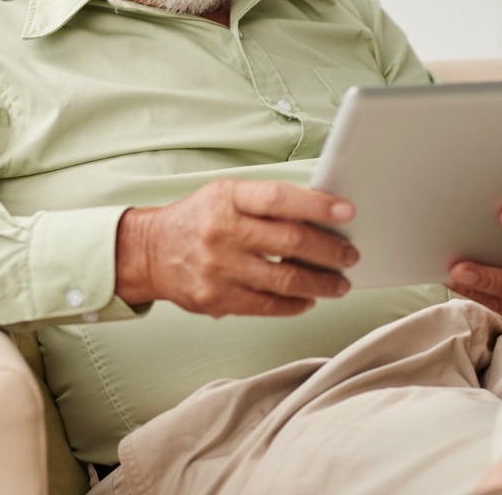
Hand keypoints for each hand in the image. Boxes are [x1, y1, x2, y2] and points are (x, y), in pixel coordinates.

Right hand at [114, 179, 358, 316]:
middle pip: (291, 241)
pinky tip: (309, 299)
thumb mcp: (227, 195)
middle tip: (349, 254)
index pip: (279, 198)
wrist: (151, 251)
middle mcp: (222, 231)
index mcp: (227, 198)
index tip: (346, 211)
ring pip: (285, 279)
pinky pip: (267, 306)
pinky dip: (295, 304)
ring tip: (339, 282)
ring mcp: (218, 268)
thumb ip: (267, 203)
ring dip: (321, 283)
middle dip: (330, 250)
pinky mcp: (216, 299)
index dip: (317, 205)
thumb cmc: (198, 218)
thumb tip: (321, 215)